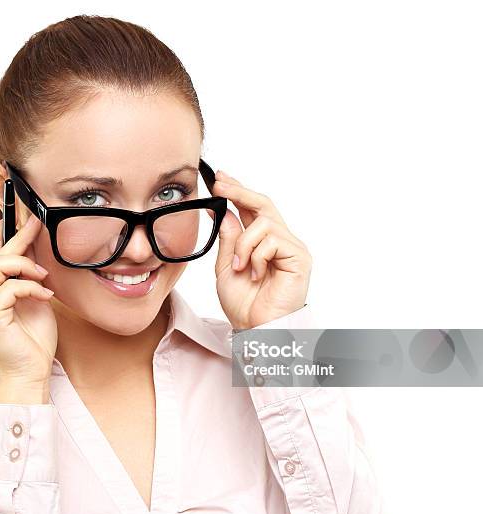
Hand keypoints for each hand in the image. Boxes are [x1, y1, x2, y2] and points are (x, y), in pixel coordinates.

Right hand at [0, 216, 57, 402]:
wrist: (30, 374)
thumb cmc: (33, 341)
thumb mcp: (36, 300)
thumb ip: (31, 278)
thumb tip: (37, 253)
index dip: (5, 235)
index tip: (22, 216)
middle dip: (17, 236)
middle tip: (36, 221)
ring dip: (24, 264)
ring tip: (44, 274)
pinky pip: (10, 288)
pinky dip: (31, 287)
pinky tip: (45, 294)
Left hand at [212, 170, 311, 329]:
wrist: (255, 329)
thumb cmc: (244, 304)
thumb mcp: (227, 266)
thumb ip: (229, 238)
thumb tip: (223, 211)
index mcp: (262, 243)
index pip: (252, 209)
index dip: (237, 191)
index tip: (220, 179)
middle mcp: (280, 241)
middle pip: (263, 204)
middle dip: (240, 192)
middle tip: (220, 186)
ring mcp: (291, 248)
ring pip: (264, 223)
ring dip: (243, 245)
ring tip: (240, 268)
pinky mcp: (299, 257)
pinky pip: (272, 241)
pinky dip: (256, 257)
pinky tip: (255, 274)